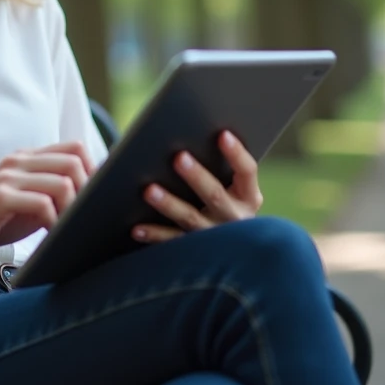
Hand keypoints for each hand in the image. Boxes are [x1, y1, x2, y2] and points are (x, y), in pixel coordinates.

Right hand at [0, 142, 94, 266]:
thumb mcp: (31, 202)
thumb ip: (56, 192)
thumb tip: (99, 194)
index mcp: (26, 157)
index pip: (75, 147)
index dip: (93, 171)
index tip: (95, 200)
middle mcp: (17, 160)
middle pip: (74, 162)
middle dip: (88, 192)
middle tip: (85, 218)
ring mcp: (7, 176)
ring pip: (62, 183)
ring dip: (73, 211)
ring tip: (70, 230)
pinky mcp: (0, 197)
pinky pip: (42, 204)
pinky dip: (55, 223)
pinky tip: (52, 236)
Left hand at [132, 130, 262, 243]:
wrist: (232, 250)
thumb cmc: (223, 200)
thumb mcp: (231, 187)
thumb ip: (219, 167)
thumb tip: (190, 132)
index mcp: (248, 196)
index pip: (247, 171)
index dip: (236, 153)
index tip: (223, 134)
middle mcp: (235, 218)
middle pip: (215, 194)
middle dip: (196, 176)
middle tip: (178, 157)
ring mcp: (215, 237)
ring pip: (190, 218)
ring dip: (169, 204)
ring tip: (149, 190)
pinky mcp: (195, 252)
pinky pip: (171, 242)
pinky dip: (153, 234)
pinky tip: (136, 227)